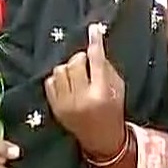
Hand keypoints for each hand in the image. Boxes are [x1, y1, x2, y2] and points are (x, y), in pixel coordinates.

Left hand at [45, 24, 125, 158]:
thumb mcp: (118, 87)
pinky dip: (58, 79)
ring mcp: (65, 104)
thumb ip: (106, 67)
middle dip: (81, 58)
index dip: (95, 42)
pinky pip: (50, 82)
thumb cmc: (113, 109)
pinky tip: (68, 85)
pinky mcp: (55, 108)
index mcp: (101, 92)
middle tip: (87, 64)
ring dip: (69, 68)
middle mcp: (81, 98)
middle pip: (75, 62)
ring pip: (60, 70)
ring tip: (78, 76)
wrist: (101, 139)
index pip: (97, 60)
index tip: (94, 28)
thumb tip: (93, 46)